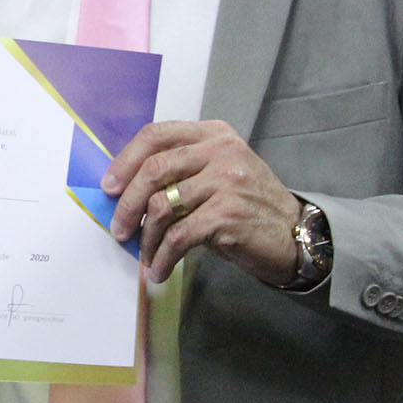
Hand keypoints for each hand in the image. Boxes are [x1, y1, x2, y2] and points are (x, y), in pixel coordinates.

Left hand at [100, 119, 300, 285]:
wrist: (293, 233)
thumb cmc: (246, 204)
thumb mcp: (217, 172)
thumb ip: (180, 170)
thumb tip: (124, 189)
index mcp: (213, 134)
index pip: (156, 135)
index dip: (125, 161)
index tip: (109, 187)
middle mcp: (221, 151)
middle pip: (154, 170)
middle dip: (127, 204)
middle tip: (119, 229)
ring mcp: (227, 181)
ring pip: (162, 206)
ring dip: (146, 237)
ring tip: (146, 254)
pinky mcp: (228, 214)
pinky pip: (178, 236)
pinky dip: (163, 256)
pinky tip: (160, 268)